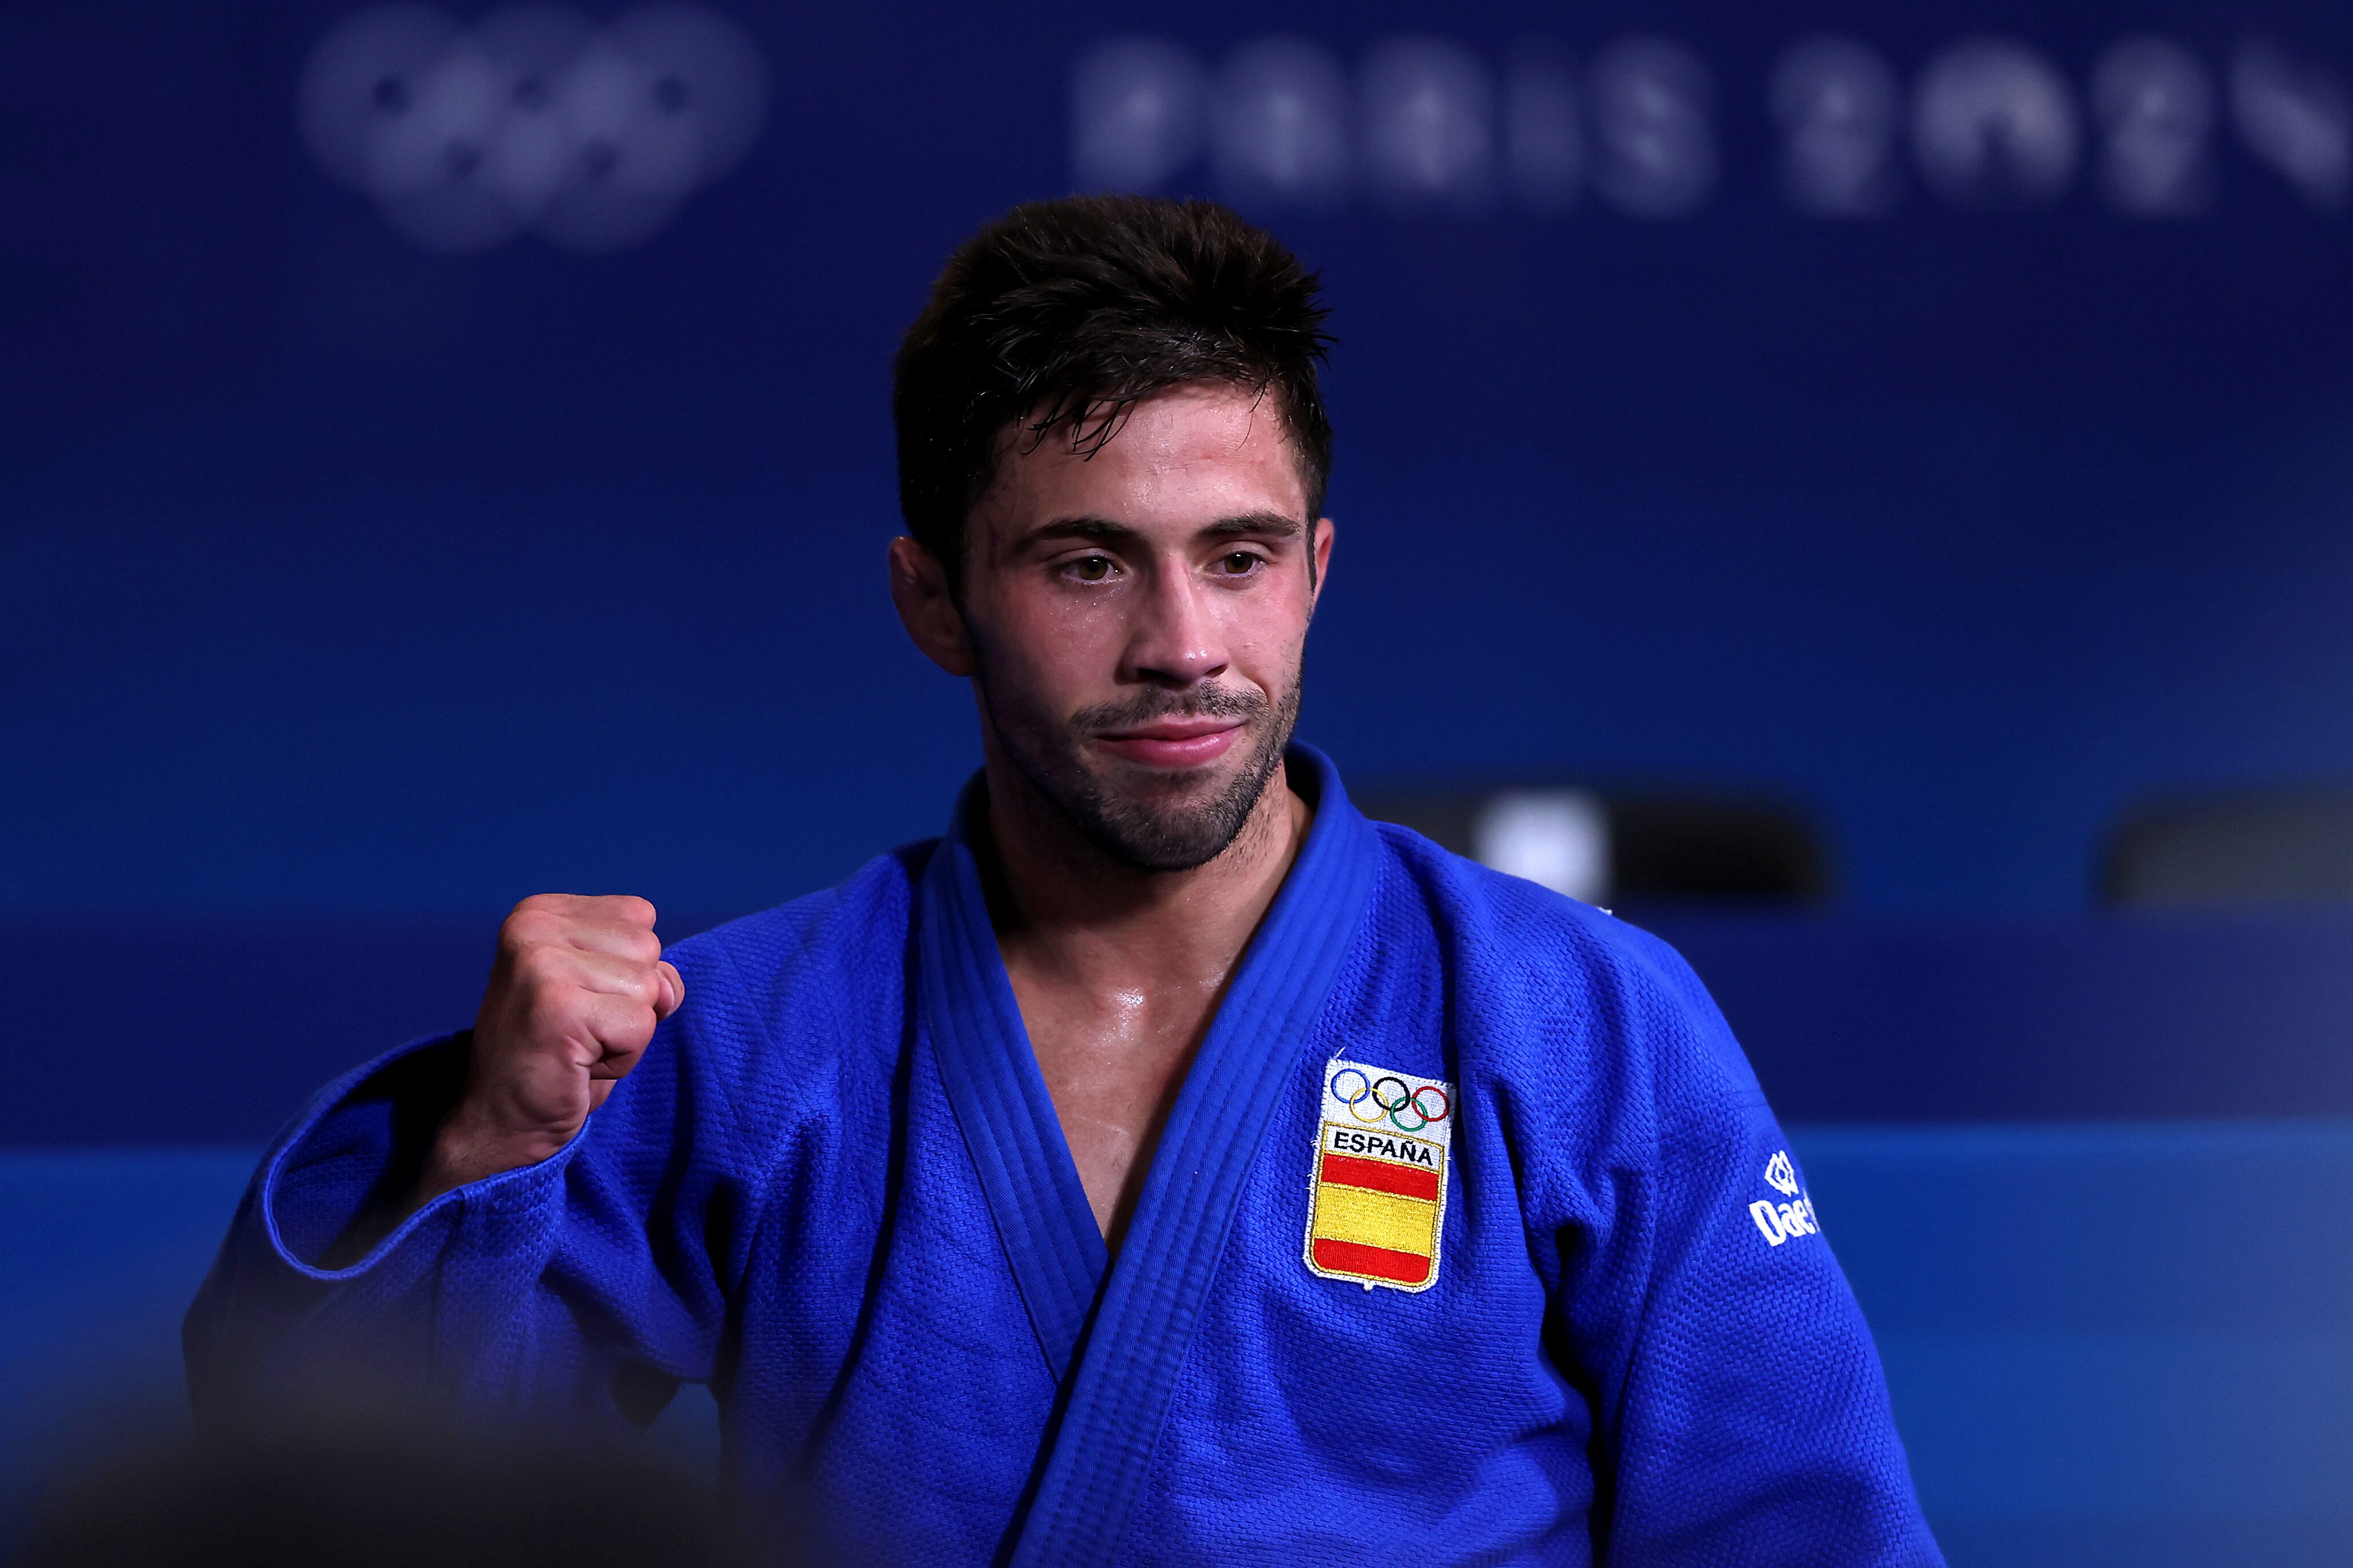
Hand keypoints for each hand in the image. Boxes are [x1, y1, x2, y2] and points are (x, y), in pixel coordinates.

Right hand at [416, 894, 683, 1203]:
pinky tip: (578, 1064)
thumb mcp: (600, 988)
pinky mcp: (558, 1007)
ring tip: (577, 1047)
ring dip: (627, 1032)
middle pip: (649, 949)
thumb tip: (666, 987)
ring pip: (649, 987)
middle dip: (630, 1001)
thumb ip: (641, 965)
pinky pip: (642, 1025)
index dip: (627, 970)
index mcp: (540, 912)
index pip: (640, 917)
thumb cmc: (556, 1055)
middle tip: (578, 1030)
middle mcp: (533, 927)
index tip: (579, 1002)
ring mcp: (542, 964)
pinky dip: (624, 1057)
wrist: (499, 1121)